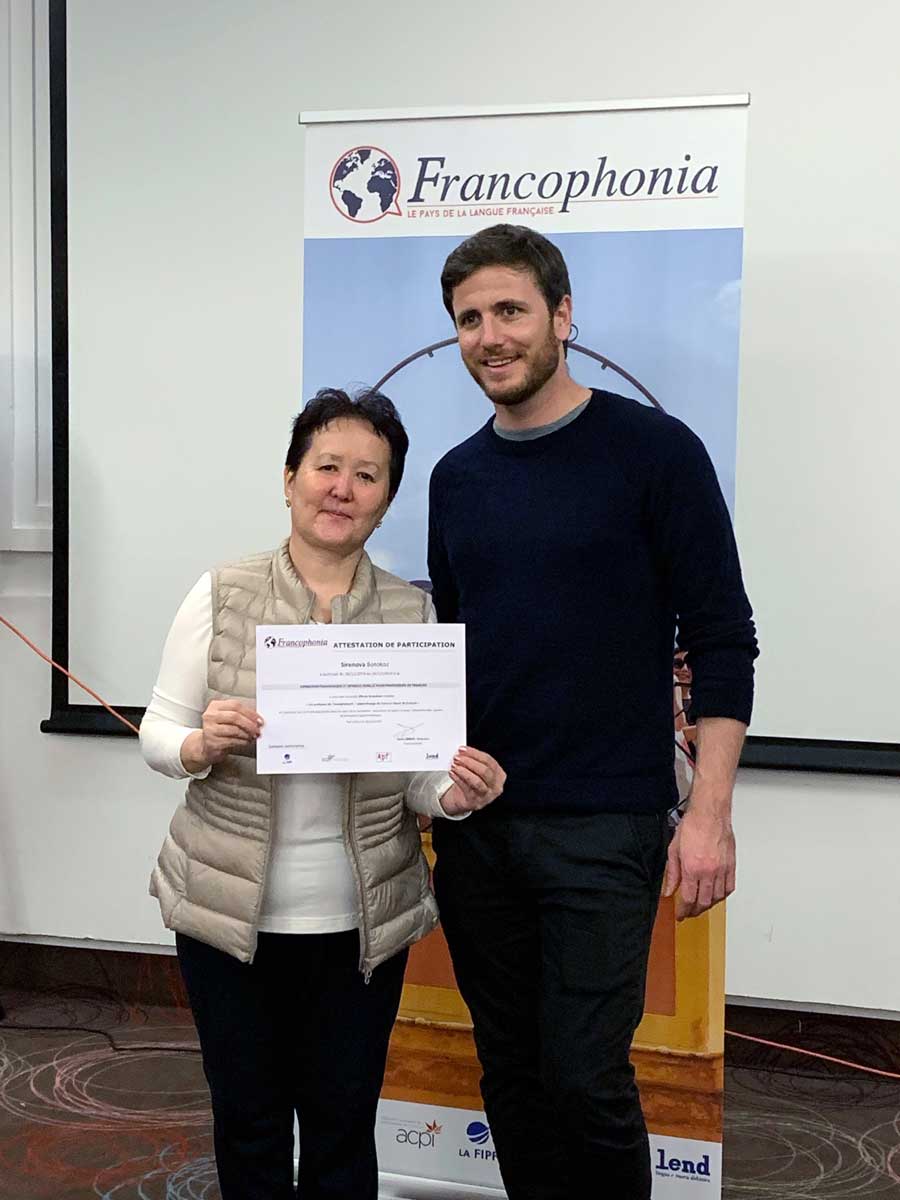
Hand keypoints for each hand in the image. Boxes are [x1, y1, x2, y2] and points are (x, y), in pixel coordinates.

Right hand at [181, 699, 263, 770]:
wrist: (205, 746)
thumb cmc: (220, 730)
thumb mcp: (226, 718)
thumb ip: (240, 715)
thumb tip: (257, 719)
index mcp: (215, 706)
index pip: (235, 705)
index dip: (250, 712)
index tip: (259, 719)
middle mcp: (210, 716)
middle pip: (235, 717)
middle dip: (250, 724)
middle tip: (258, 729)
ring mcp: (210, 729)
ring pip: (234, 730)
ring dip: (247, 734)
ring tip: (252, 736)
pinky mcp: (212, 742)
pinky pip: (232, 741)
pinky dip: (243, 741)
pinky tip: (246, 741)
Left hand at [439, 747, 505, 815]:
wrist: (464, 799)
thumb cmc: (471, 782)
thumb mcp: (477, 770)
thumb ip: (473, 761)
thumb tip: (463, 752)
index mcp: (499, 775)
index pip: (489, 761)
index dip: (475, 754)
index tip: (463, 749)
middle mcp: (496, 786)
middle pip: (485, 771)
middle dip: (469, 762)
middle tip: (457, 757)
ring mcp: (487, 796)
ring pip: (477, 782)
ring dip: (464, 771)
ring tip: (454, 765)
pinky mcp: (475, 803)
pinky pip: (467, 789)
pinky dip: (458, 779)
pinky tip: (452, 773)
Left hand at [663, 805, 734, 920]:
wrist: (710, 813)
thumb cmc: (692, 826)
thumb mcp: (673, 850)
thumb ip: (672, 873)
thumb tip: (669, 890)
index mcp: (692, 868)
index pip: (688, 899)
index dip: (683, 911)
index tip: (680, 914)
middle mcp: (709, 872)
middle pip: (704, 902)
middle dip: (695, 911)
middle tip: (689, 912)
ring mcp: (722, 869)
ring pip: (717, 898)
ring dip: (708, 905)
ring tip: (701, 905)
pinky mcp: (731, 865)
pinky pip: (729, 887)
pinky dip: (722, 895)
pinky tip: (716, 895)